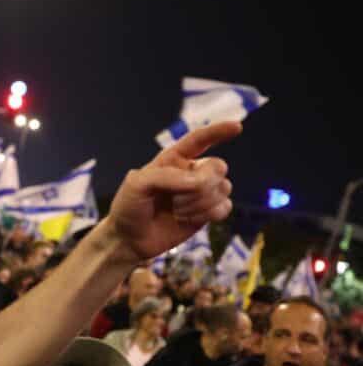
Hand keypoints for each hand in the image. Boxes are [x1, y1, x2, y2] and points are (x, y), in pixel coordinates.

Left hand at [107, 122, 240, 260]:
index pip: (198, 140)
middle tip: (177, 197)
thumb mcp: (137, 184)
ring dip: (200, 202)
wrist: (130, 238)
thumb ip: (166, 177)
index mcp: (173, 159)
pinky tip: (187, 219)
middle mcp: (191, 172)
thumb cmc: (129, 206)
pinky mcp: (207, 212)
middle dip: (202, 183)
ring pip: (224, 188)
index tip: (236, 127)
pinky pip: (225, 207)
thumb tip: (198, 182)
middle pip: (218, 166)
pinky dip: (208, 214)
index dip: (217, 131)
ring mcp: (201, 193)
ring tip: (176, 210)